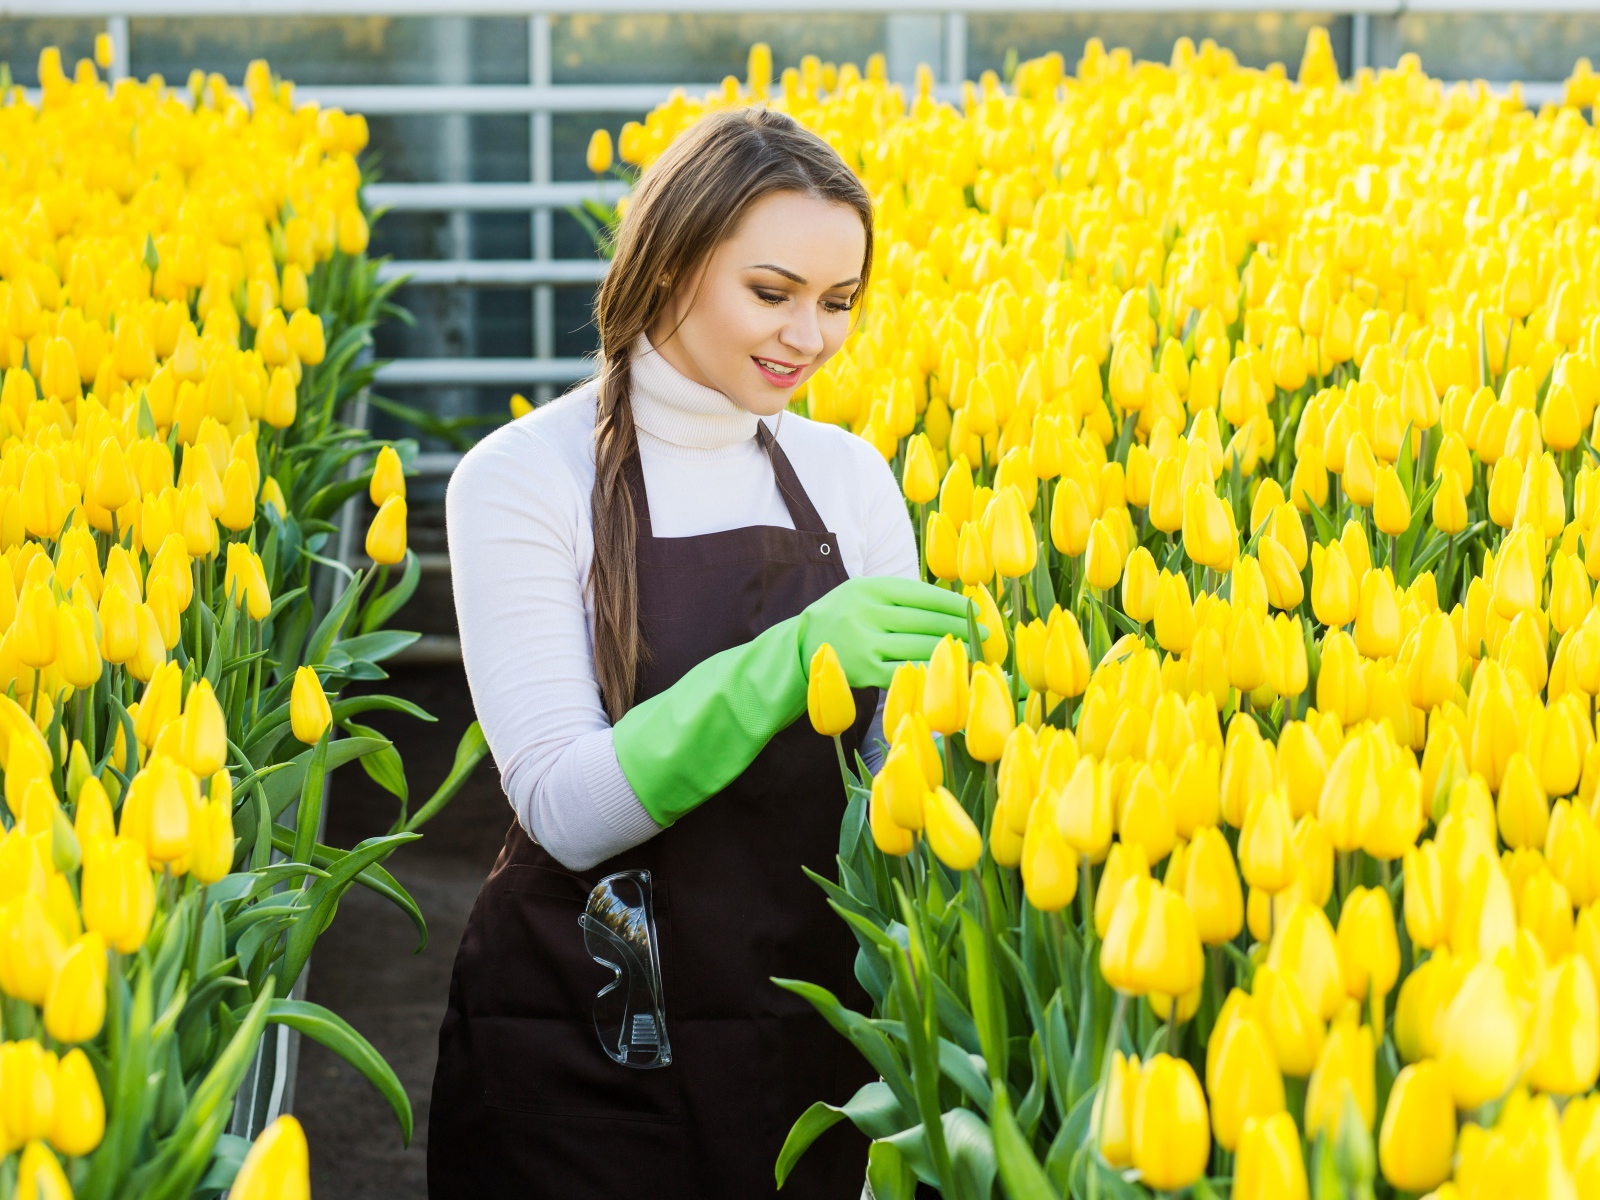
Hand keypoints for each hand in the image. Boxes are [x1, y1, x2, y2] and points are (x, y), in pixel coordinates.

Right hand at [797, 577, 980, 689]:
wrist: (799, 648)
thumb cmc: (841, 619)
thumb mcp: (862, 595)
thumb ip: (898, 596)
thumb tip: (951, 604)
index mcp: (868, 588)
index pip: (921, 594)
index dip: (953, 603)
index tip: (976, 610)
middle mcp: (865, 612)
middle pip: (925, 620)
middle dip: (960, 627)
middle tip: (986, 634)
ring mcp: (864, 643)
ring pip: (919, 645)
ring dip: (952, 651)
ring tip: (973, 652)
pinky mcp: (863, 671)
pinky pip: (905, 670)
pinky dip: (929, 670)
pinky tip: (947, 671)